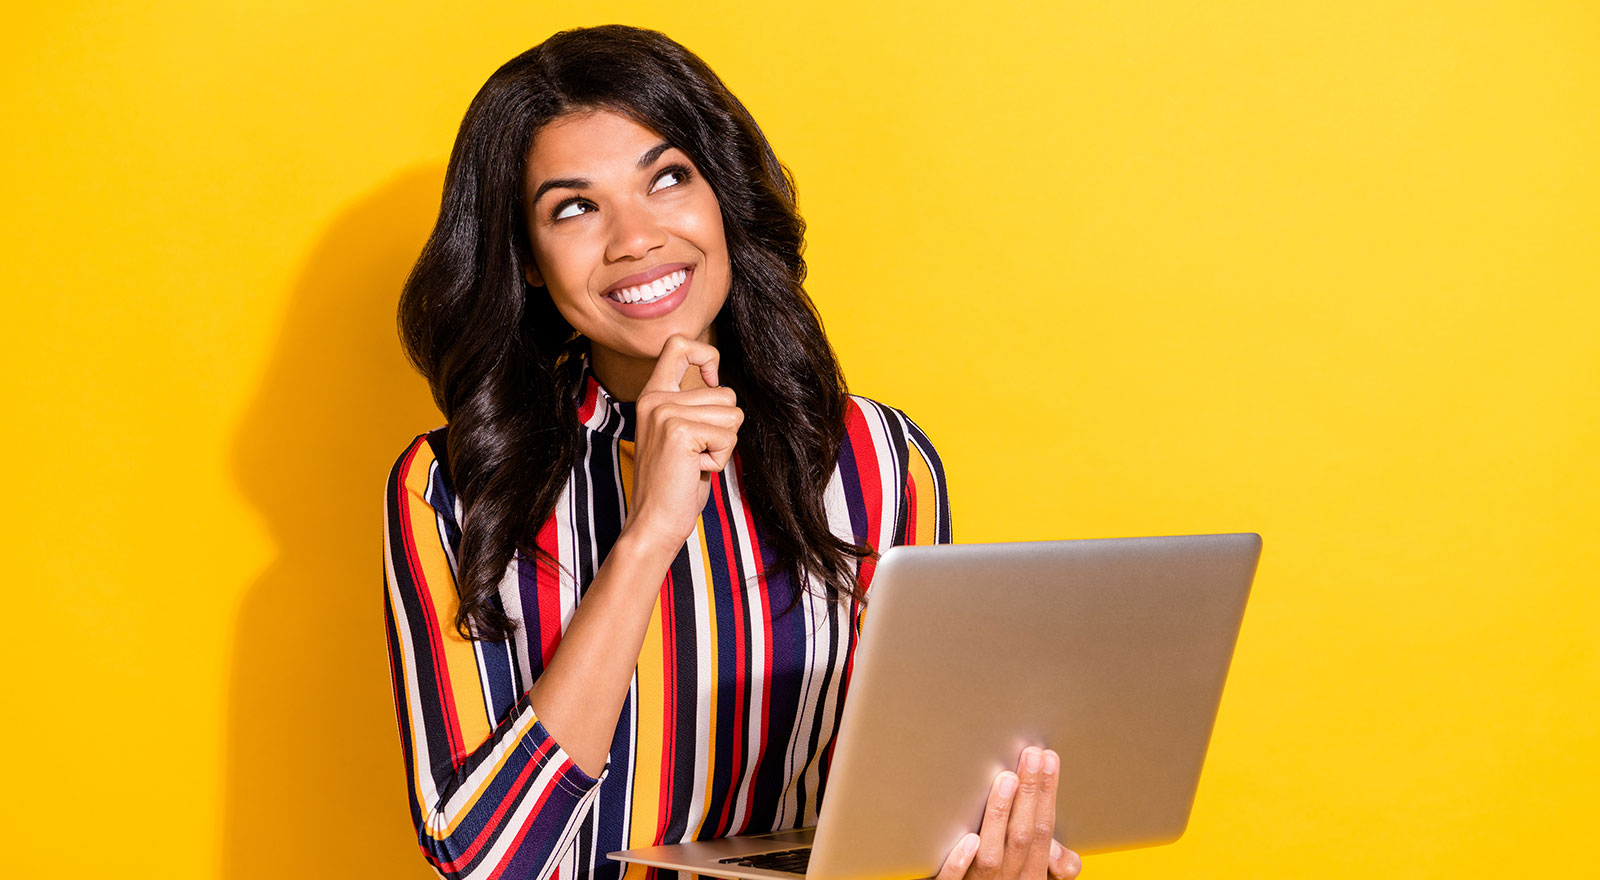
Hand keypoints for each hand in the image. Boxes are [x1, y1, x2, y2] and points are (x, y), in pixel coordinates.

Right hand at [622, 335, 742, 555]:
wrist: (654, 521)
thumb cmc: (674, 483)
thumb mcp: (681, 434)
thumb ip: (693, 406)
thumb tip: (721, 383)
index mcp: (653, 395)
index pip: (679, 344)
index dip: (706, 355)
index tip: (712, 381)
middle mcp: (656, 398)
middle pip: (726, 392)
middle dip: (725, 427)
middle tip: (697, 452)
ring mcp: (665, 412)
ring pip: (732, 414)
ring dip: (724, 444)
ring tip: (695, 461)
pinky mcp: (680, 431)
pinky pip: (729, 436)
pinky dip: (721, 458)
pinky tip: (696, 469)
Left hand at [935, 748, 1081, 879]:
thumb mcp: (1035, 879)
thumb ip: (1050, 863)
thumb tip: (1065, 853)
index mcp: (1032, 876)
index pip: (1042, 830)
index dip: (1047, 795)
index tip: (1048, 759)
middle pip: (1022, 836)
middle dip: (1030, 794)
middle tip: (1031, 755)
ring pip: (991, 854)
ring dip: (1000, 816)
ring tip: (1006, 778)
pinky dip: (961, 860)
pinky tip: (968, 838)